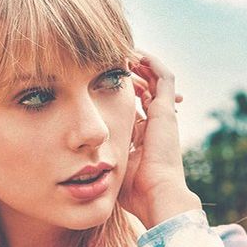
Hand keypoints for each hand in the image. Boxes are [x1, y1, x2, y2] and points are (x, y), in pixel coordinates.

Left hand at [118, 51, 197, 227]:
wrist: (157, 194)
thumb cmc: (135, 191)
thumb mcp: (112, 170)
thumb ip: (101, 160)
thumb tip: (80, 163)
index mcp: (145, 137)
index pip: (134, 108)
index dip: (121, 96)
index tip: (101, 85)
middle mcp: (157, 123)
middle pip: (145, 90)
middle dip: (129, 76)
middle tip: (111, 63)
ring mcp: (164, 114)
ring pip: (155, 79)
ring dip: (139, 64)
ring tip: (121, 52)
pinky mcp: (167, 109)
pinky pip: (163, 76)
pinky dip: (150, 63)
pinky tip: (132, 54)